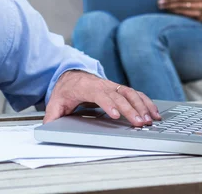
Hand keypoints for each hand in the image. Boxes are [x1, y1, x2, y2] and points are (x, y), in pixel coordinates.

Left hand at [43, 70, 160, 125]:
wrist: (70, 74)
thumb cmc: (65, 90)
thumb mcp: (55, 102)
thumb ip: (51, 115)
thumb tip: (47, 127)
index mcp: (85, 87)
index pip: (98, 94)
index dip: (108, 104)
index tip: (115, 115)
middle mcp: (101, 84)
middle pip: (118, 95)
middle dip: (130, 109)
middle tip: (139, 123)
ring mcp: (112, 85)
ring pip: (129, 93)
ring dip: (141, 105)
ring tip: (150, 120)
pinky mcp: (119, 89)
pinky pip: (135, 93)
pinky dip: (146, 102)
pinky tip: (154, 113)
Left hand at [158, 0, 201, 19]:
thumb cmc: (194, 0)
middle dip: (169, 0)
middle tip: (159, 2)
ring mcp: (201, 7)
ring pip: (182, 6)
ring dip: (170, 6)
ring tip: (161, 6)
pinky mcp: (199, 16)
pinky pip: (185, 13)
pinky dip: (175, 12)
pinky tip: (169, 11)